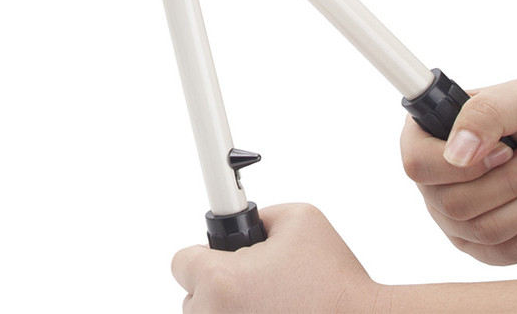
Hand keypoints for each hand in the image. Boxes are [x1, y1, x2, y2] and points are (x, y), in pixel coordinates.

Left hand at [172, 204, 378, 313]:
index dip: (202, 254)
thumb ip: (260, 213)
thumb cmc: (336, 276)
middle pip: (192, 296)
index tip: (220, 256)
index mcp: (222, 280)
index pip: (181, 262)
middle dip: (217, 285)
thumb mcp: (299, 217)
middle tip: (255, 281)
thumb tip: (242, 220)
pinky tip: (271, 312)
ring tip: (269, 303)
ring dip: (228, 310)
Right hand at [401, 79, 516, 264]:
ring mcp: (450, 216)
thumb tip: (456, 154)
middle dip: (509, 183)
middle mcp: (431, 179)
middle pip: (453, 204)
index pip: (417, 164)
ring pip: (483, 230)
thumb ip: (483, 114)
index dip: (460, 166)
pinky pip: (504, 252)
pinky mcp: (478, 244)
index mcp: (425, 136)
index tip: (505, 150)